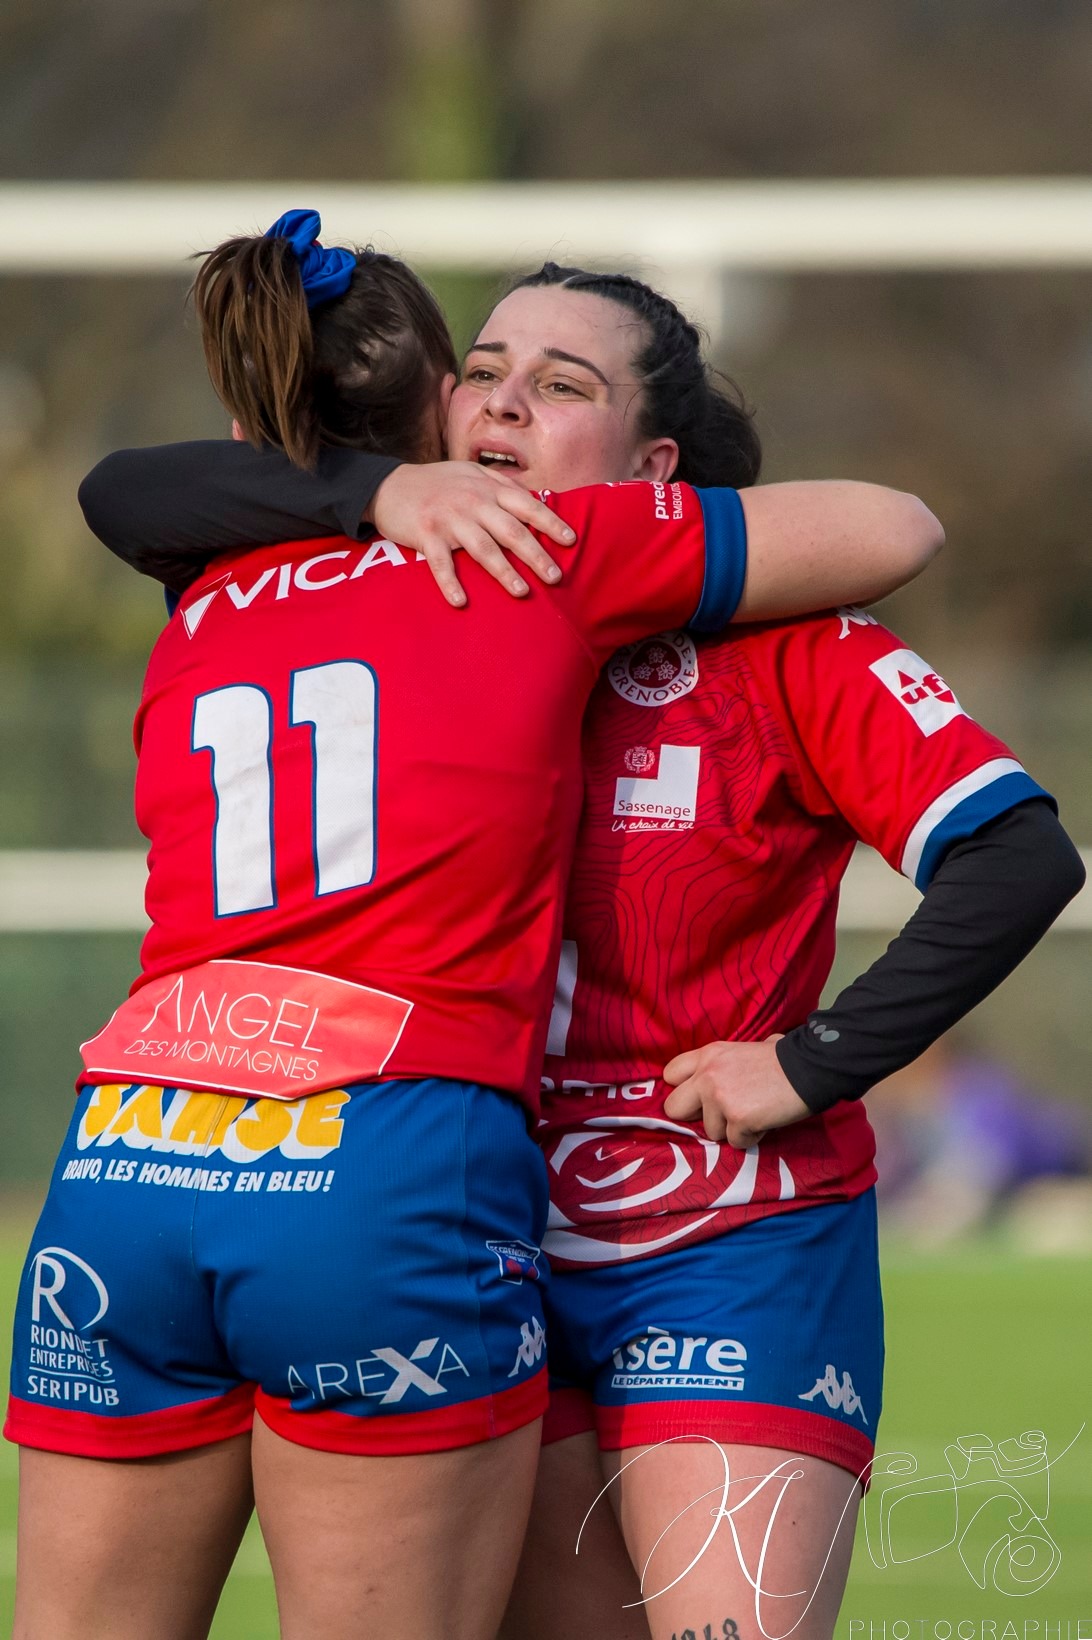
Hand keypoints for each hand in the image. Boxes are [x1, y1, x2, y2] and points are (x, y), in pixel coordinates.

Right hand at [368, 462, 575, 606]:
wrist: (388, 484)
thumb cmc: (438, 483)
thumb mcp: (472, 474)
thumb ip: (503, 488)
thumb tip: (539, 500)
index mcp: (487, 489)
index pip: (526, 505)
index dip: (550, 522)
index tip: (570, 541)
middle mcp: (473, 502)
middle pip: (511, 530)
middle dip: (535, 555)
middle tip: (555, 577)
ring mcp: (449, 519)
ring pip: (482, 548)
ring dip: (504, 572)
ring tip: (522, 592)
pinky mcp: (426, 535)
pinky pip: (440, 564)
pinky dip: (450, 583)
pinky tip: (461, 602)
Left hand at [662, 1037, 811, 1148]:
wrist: (809, 1068)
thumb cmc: (783, 1059)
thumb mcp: (744, 1050)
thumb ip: (724, 1064)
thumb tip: (723, 1076)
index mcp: (708, 1055)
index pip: (670, 1074)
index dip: (684, 1090)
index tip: (700, 1098)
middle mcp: (707, 1075)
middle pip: (673, 1108)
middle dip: (695, 1117)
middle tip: (721, 1115)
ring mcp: (719, 1098)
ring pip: (710, 1131)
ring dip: (732, 1128)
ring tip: (755, 1112)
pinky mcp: (737, 1119)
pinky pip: (736, 1142)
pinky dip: (752, 1136)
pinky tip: (766, 1120)